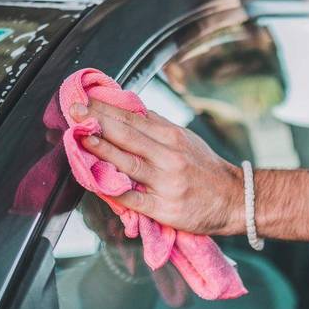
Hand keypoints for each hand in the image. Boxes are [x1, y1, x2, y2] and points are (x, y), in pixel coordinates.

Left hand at [70, 100, 244, 235]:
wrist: (235, 199)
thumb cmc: (206, 169)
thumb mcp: (186, 139)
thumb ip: (158, 126)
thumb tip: (130, 109)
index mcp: (172, 137)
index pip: (133, 118)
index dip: (106, 108)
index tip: (84, 99)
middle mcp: (169, 157)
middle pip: (127, 135)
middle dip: (97, 122)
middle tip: (74, 111)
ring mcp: (166, 183)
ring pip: (128, 163)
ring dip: (102, 149)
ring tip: (81, 138)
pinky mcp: (165, 208)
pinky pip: (134, 199)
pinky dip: (114, 191)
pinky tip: (95, 183)